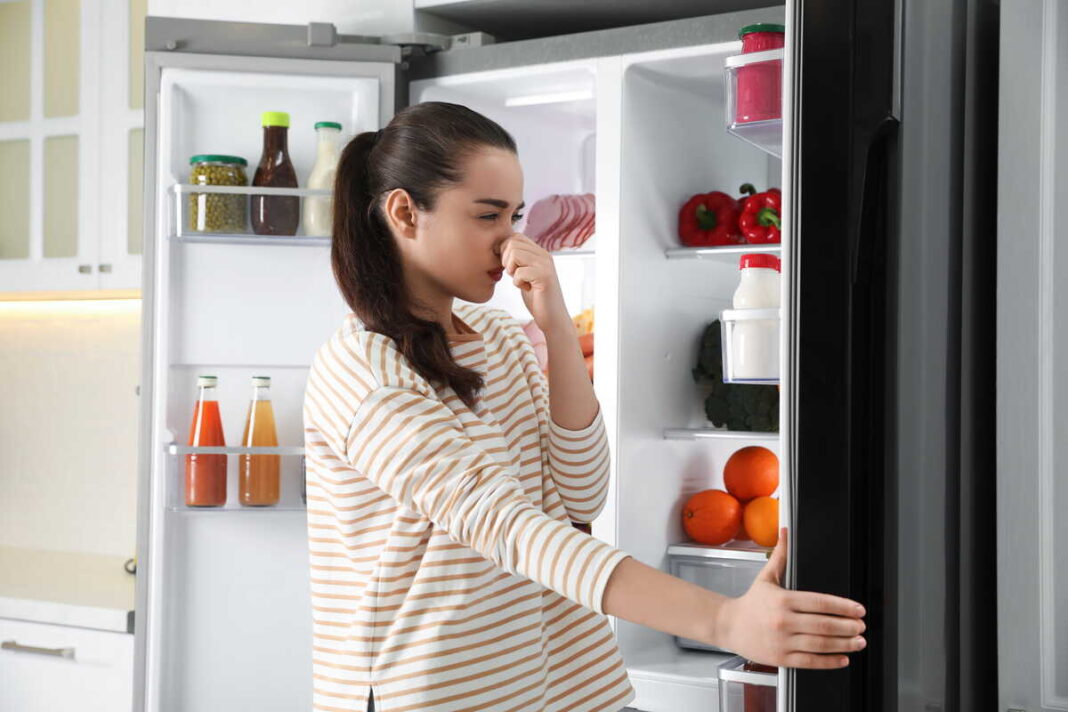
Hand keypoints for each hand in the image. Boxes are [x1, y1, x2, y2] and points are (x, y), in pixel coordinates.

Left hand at [499, 232, 569, 332]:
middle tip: (514, 275)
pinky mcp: (544, 277)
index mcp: (539, 252)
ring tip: (521, 281)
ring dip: (511, 270)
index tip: (509, 267)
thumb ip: (519, 260)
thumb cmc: (536, 298)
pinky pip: (519, 272)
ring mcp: (545, 265)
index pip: (515, 237)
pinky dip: (517, 283)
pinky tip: (527, 289)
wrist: (553, 318)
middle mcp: (544, 255)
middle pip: (512, 242)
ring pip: (515, 253)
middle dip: (506, 260)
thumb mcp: (525, 274)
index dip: (505, 251)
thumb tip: (498, 248)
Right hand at [715, 528, 866, 668]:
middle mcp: (783, 621)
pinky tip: (843, 658)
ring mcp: (782, 641)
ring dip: (844, 644)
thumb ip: (780, 555)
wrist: (729, 626)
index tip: (858, 610)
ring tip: (858, 642)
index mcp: (782, 600)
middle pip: (824, 625)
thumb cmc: (751, 602)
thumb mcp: (765, 577)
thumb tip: (785, 531)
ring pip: (820, 644)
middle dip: (848, 627)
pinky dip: (830, 661)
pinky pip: (810, 661)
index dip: (843, 607)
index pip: (820, 602)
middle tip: (862, 626)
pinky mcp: (781, 658)